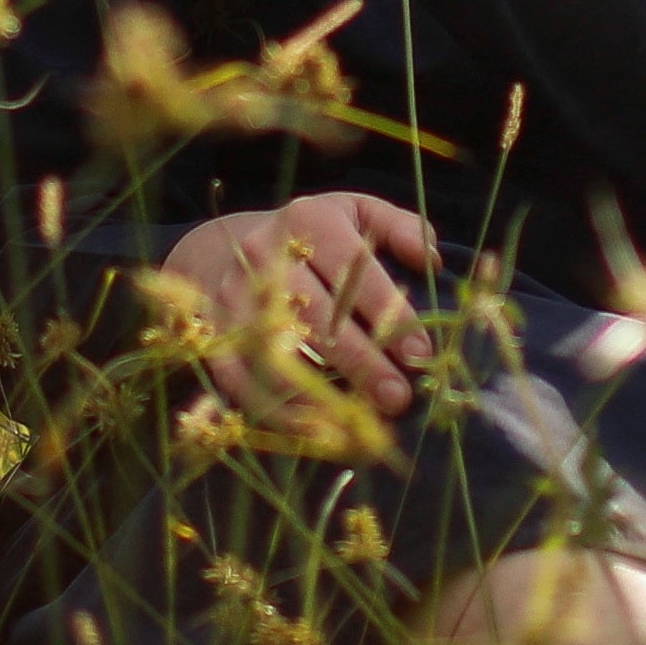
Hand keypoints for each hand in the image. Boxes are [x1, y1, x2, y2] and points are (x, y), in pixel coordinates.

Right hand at [157, 192, 440, 436]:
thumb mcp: (357, 215)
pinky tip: (318, 430)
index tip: (420, 354)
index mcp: (308, 219)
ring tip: (360, 424)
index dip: (389, 314)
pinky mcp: (213, 335)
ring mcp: (232, 297)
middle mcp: (264, 255)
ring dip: (322, 395)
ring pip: (279, 353)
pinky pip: (245, 381)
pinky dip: (281, 410)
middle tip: (398, 398)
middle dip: (361, 362)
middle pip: (317, 316)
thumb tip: (432, 260)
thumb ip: (402, 229)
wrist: (226, 249)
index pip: (355, 270)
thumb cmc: (312, 240)